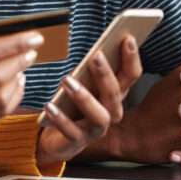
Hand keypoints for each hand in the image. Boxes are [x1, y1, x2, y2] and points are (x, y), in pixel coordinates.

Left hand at [36, 39, 140, 163]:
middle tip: (95, 55)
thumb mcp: (81, 82)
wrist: (57, 135)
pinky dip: (60, 118)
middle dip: (106, 74)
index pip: (130, 76)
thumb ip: (89, 69)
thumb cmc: (73, 102)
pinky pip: (71, 131)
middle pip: (115, 94)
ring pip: (98, 115)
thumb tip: (95, 51)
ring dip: (84, 97)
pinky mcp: (78, 141)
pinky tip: (49, 106)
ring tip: (67, 80)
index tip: (127, 38)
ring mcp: (96, 129)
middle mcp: (111, 112)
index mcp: (115, 94)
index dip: (132, 58)